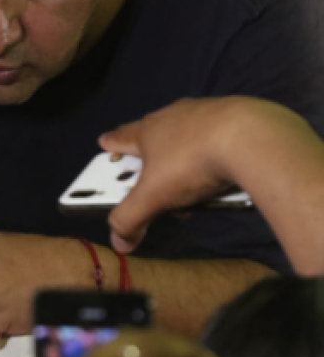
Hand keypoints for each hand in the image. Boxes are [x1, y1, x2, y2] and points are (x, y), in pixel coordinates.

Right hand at [99, 97, 315, 252]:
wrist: (252, 138)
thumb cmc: (191, 163)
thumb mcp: (154, 197)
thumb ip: (131, 219)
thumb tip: (119, 244)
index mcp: (148, 130)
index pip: (121, 136)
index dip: (111, 143)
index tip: (104, 143)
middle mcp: (173, 115)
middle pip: (155, 134)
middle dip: (151, 155)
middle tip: (154, 175)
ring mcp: (206, 111)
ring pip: (187, 135)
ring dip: (185, 155)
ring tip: (194, 179)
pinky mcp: (236, 114)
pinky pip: (218, 135)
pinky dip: (216, 150)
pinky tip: (225, 166)